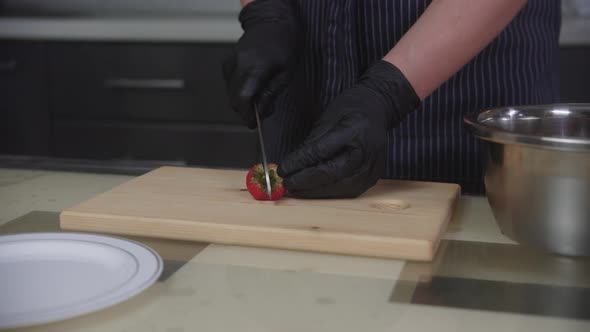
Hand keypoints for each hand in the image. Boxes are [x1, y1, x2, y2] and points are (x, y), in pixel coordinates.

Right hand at [222, 0, 299, 128]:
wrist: (271, 22)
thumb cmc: (285, 46)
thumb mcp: (286, 73)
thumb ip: (271, 94)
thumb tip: (261, 113)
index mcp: (255, 67)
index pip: (243, 98)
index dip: (247, 115)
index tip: (254, 124)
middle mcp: (238, 65)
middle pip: (234, 98)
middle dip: (245, 111)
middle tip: (261, 113)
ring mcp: (230, 62)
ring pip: (230, 92)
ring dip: (242, 101)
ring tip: (259, 99)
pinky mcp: (226, 62)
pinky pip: (229, 83)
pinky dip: (238, 91)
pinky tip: (251, 87)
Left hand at [277, 61, 419, 197]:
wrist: (378, 109)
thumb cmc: (352, 109)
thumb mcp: (327, 118)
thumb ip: (311, 143)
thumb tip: (292, 164)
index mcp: (354, 132)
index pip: (321, 152)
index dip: (300, 163)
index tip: (283, 169)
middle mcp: (366, 153)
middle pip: (331, 175)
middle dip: (305, 182)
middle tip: (286, 184)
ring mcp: (372, 168)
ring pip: (339, 188)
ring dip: (315, 191)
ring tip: (296, 190)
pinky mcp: (372, 178)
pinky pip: (348, 190)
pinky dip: (329, 192)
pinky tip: (314, 190)